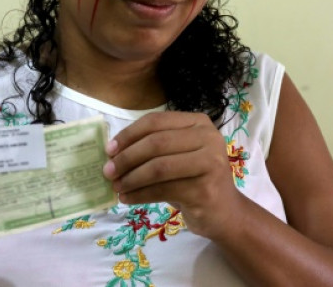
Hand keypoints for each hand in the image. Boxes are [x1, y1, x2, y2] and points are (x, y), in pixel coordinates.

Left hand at [104, 112, 240, 239]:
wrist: (223, 212)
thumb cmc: (194, 180)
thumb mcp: (177, 156)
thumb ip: (154, 148)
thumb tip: (113, 152)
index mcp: (199, 123)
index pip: (156, 121)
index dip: (129, 134)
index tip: (109, 150)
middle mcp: (208, 138)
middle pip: (156, 143)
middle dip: (127, 158)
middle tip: (108, 171)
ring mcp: (209, 163)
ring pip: (158, 167)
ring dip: (131, 178)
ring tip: (116, 186)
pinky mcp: (204, 189)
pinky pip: (162, 189)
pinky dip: (139, 195)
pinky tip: (127, 198)